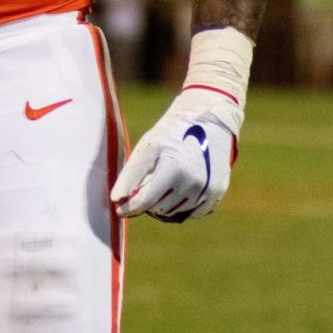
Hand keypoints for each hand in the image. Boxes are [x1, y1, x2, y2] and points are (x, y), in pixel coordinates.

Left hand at [111, 87, 242, 222]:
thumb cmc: (171, 132)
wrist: (207, 119)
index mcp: (173, 169)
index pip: (145, 201)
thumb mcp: (147, 146)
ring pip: (176, 213)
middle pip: (159, 209)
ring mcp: (207, 190)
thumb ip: (131, 175)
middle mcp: (193, 183)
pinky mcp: (217, 192)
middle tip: (145, 186)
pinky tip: (178, 189)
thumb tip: (115, 200)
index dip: (129, 207)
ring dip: (164, 205)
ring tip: (161, 185)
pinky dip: (182, 206)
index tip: (119, 210)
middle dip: (147, 203)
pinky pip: (194, 212)